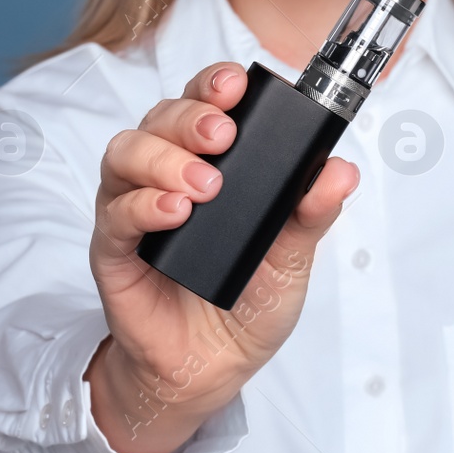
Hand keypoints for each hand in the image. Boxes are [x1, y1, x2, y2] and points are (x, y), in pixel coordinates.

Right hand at [83, 60, 359, 452]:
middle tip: (224, 135)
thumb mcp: (292, 256)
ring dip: (165, 158)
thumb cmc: (247, 302)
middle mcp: (164, 173)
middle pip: (161, 118)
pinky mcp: (113, 249)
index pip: (202, 103)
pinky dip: (143, 206)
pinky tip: (175, 213)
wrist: (213, 368)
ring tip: (204, 185)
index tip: (237, 83)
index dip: (214, 84)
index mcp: (208, 161)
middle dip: (191, 116)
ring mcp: (134, 208)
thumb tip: (341, 171)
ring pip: (126, 153)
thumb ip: (311, 212)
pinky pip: (114, 214)